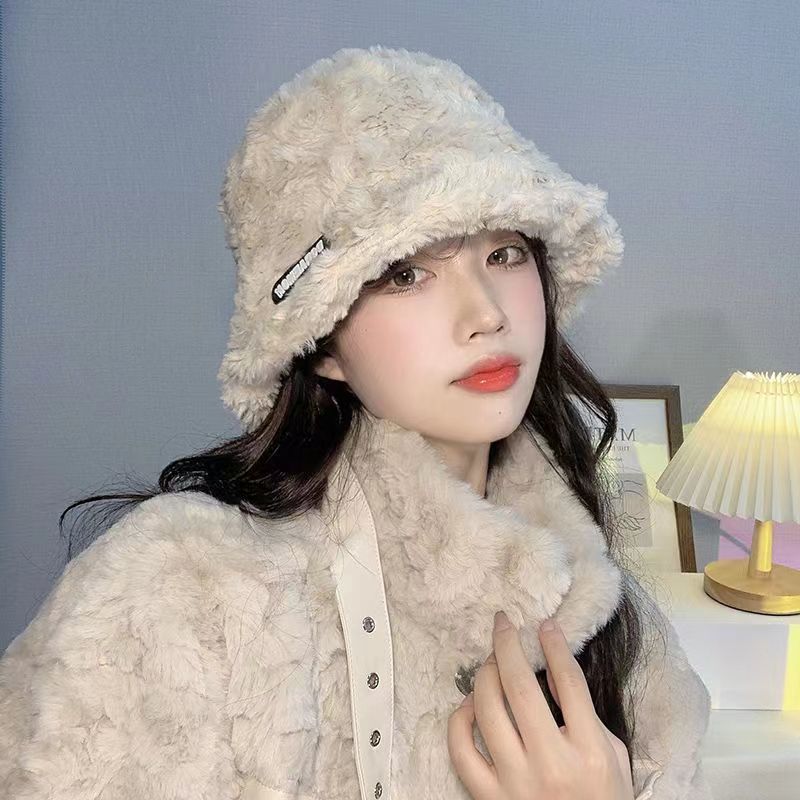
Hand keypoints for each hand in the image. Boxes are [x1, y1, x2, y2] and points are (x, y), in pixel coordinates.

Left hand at [447, 612, 633, 799]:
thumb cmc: (602, 799)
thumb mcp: (612, 757)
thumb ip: (586, 714)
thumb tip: (553, 669)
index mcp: (589, 753)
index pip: (569, 683)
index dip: (554, 646)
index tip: (544, 625)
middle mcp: (551, 765)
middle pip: (520, 687)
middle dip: (507, 645)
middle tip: (503, 623)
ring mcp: (517, 783)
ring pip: (487, 710)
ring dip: (484, 676)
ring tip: (490, 662)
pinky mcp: (491, 799)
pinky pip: (461, 751)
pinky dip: (459, 720)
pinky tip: (469, 705)